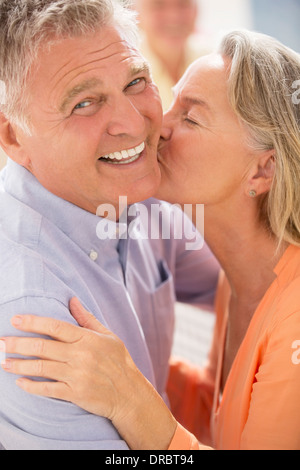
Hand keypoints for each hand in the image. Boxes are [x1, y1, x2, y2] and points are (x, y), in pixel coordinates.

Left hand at [0, 298, 176, 448]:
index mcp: (87, 338)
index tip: (15, 319)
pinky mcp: (75, 394)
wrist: (129, 394)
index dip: (33, 322)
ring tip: (3, 362)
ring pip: (41, 368)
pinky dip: (32, 386)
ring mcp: (77, 376)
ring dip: (19, 365)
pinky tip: (20, 382)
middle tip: (1, 342)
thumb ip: (87, 318)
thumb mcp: (107, 335)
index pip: (55, 326)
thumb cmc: (119, 361)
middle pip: (42, 347)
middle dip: (18, 344)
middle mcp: (81, 355)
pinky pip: (48, 389)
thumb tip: (73, 299)